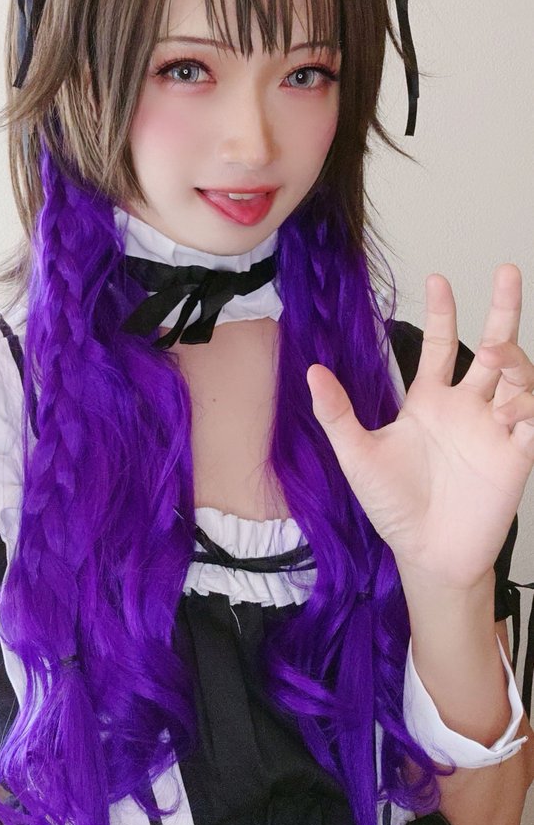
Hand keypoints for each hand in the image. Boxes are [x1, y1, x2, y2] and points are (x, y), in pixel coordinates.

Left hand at [307, 264, 533, 590]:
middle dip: (503, 309)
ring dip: (512, 358)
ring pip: (518, 377)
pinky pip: (533, 419)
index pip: (442, 345)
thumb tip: (312, 371)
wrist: (426, 553)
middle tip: (508, 271)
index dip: (443, 312)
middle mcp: (467, 408)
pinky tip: (512, 407)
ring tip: (494, 352)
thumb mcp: (357, 456)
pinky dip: (528, 406)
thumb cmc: (393, 507)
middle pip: (493, 348)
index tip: (439, 279)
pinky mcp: (517, 455)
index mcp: (430, 401)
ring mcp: (495, 429)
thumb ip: (337, 413)